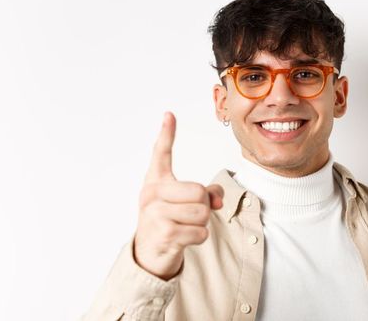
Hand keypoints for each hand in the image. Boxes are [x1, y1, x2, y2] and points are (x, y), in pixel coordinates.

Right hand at [133, 111, 224, 279]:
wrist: (149, 254)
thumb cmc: (167, 222)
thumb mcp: (180, 204)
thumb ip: (203, 195)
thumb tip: (219, 200)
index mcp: (155, 182)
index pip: (160, 154)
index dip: (166, 134)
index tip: (169, 115)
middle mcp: (151, 194)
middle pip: (198, 191)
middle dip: (203, 206)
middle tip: (190, 214)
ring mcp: (156, 214)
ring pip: (201, 212)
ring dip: (202, 223)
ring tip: (187, 226)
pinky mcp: (164, 234)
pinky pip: (200, 231)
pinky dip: (199, 237)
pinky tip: (184, 238)